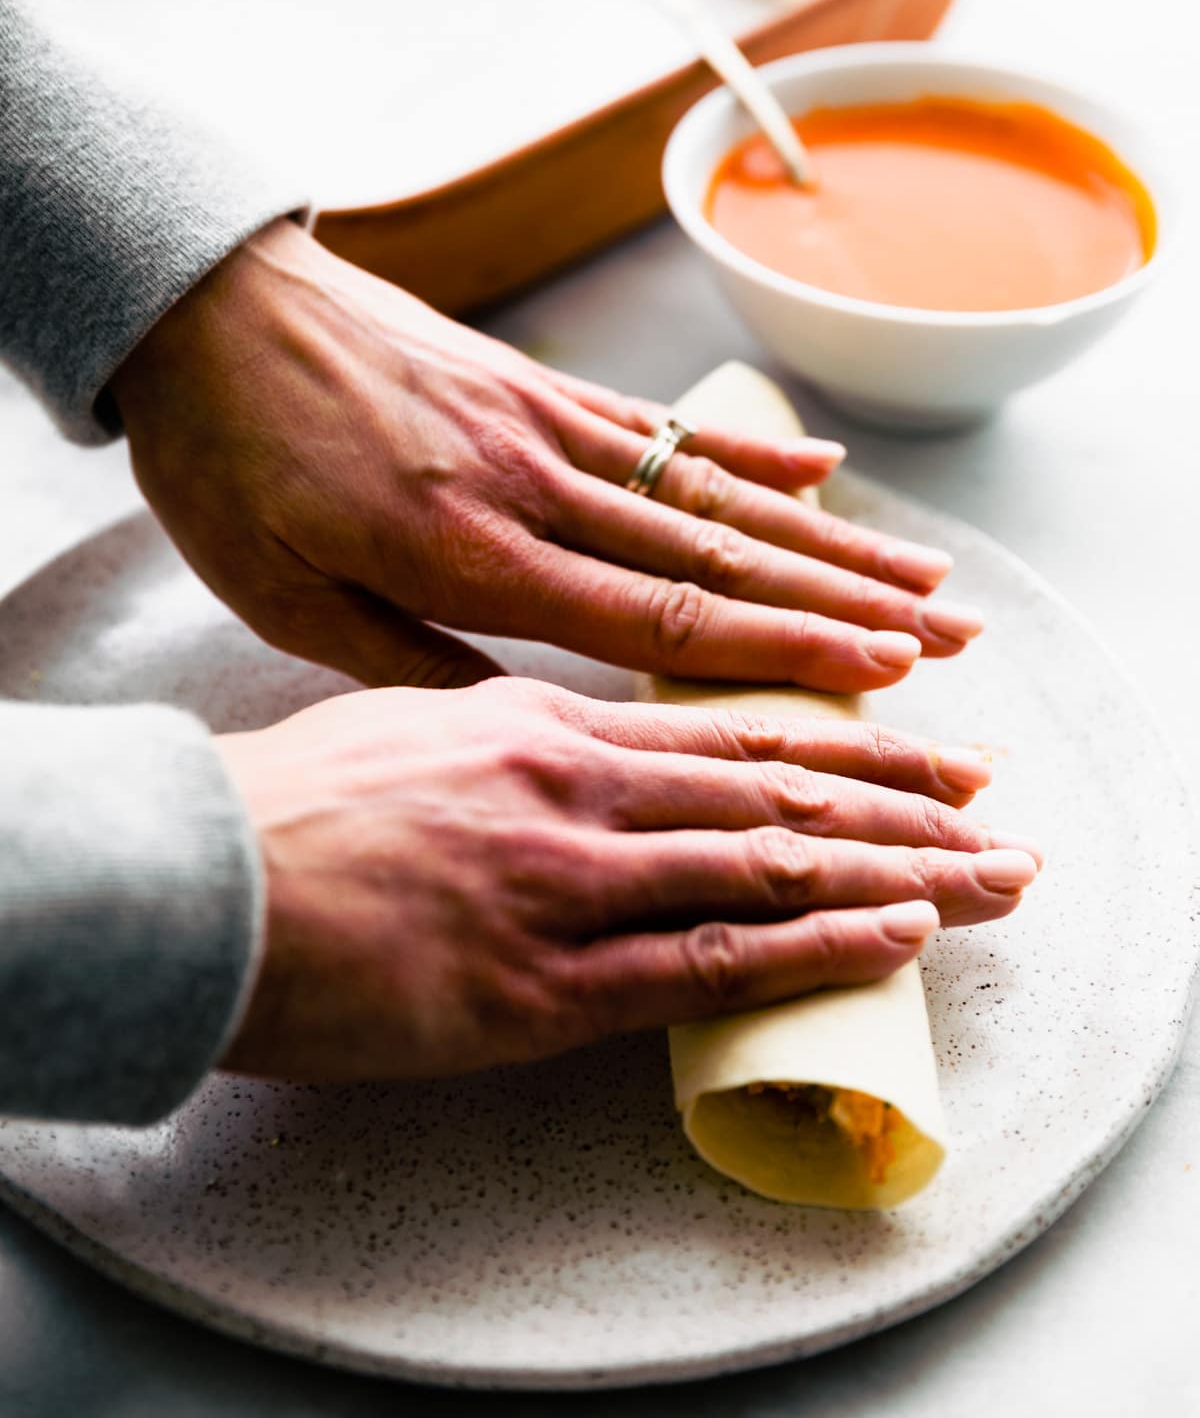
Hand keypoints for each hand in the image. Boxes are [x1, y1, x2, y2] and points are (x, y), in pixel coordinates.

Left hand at [112, 219, 980, 693]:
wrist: (206, 307)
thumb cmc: (229, 464)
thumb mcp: (282, 595)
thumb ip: (407, 660)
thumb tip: (527, 717)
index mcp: (470, 554)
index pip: (657, 617)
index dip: (778, 650)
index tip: (879, 676)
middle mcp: (534, 485)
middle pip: (717, 556)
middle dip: (844, 604)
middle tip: (951, 636)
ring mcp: (547, 425)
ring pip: (713, 495)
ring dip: (827, 540)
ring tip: (922, 573)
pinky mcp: (539, 387)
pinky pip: (665, 425)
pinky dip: (750, 454)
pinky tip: (825, 475)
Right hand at [217, 679, 1038, 1081]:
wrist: (193, 880)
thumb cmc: (283, 807)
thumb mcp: (402, 723)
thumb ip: (495, 728)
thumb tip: (545, 734)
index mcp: (544, 728)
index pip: (729, 728)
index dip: (840, 734)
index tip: (920, 736)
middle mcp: (580, 789)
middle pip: (777, 791)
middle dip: (903, 797)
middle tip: (996, 801)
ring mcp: (570, 883)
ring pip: (769, 867)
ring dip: (897, 868)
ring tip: (992, 871)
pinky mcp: (540, 983)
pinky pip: (708, 964)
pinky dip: (813, 946)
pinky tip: (895, 935)